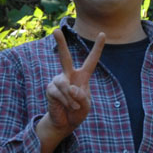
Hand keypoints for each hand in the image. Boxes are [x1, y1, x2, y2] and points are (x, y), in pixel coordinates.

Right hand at [36, 28, 105, 142]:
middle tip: (56, 30)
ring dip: (70, 98)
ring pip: (64, 84)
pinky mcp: (50, 89)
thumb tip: (70, 87)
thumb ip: (81, 96)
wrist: (65, 123)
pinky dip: (65, 101)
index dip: (98, 47)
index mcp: (82, 76)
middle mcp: (69, 75)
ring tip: (73, 106)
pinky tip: (67, 107)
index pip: (91, 60)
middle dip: (60, 43)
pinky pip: (58, 93)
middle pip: (64, 57)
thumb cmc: (78, 112)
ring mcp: (58, 81)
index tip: (102, 33)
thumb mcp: (86, 105)